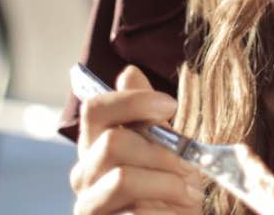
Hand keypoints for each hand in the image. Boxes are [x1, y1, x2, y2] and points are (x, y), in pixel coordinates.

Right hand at [70, 65, 199, 214]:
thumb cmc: (170, 189)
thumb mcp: (166, 147)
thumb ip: (147, 116)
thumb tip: (129, 72)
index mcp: (96, 146)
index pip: (95, 108)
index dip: (133, 101)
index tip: (171, 105)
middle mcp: (84, 174)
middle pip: (113, 142)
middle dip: (161, 151)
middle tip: (189, 166)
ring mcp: (88, 206)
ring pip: (123, 178)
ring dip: (167, 183)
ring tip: (187, 193)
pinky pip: (135, 214)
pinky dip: (164, 211)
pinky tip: (176, 212)